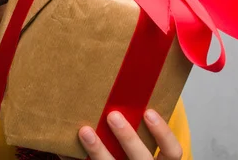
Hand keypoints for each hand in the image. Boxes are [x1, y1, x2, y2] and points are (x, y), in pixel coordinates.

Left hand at [60, 110, 182, 159]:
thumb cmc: (127, 151)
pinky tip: (64, 148)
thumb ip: (137, 123)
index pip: (173, 152)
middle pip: (141, 159)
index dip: (163, 133)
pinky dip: (76, 158)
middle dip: (128, 138)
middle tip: (112, 115)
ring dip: (98, 150)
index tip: (148, 112)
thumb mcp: (140, 142)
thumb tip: (123, 86)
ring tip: (84, 131)